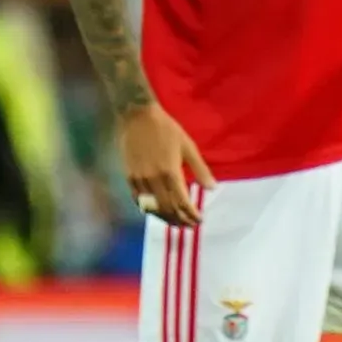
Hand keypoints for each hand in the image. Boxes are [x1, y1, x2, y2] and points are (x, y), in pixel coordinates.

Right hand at [120, 103, 216, 228]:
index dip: (191, 215)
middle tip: (190, 225)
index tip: (199, 220)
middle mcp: (154, 180)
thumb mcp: (188, 146)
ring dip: (166, 218)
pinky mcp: (129, 178)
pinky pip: (139, 201)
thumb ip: (200, 169)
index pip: (182, 202)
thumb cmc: (166, 129)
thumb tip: (212, 188)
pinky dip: (150, 210)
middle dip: (180, 220)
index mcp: (171, 172)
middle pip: (168, 209)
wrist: (137, 116)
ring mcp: (140, 180)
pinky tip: (158, 212)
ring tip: (176, 223)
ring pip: (153, 208)